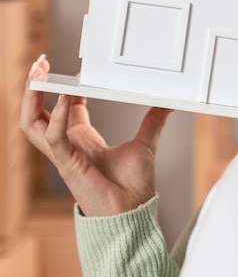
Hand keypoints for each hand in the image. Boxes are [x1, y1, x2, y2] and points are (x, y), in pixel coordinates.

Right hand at [19, 55, 171, 215]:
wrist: (134, 213)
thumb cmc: (134, 186)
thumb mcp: (145, 144)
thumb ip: (153, 121)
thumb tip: (167, 103)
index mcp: (82, 140)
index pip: (63, 108)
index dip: (65, 88)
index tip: (78, 72)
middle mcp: (68, 145)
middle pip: (35, 112)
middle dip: (34, 87)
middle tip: (40, 64)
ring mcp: (64, 155)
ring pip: (31, 124)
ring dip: (31, 99)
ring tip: (39, 75)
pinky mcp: (68, 164)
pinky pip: (53, 138)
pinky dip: (56, 117)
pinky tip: (66, 99)